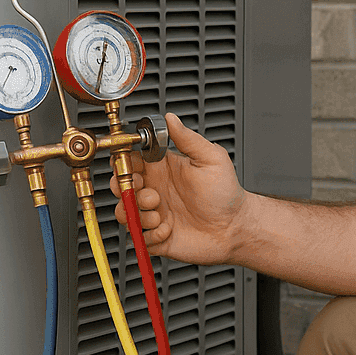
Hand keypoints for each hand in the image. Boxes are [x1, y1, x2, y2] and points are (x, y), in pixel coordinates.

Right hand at [109, 113, 244, 265]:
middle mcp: (155, 189)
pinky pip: (139, 236)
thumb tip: (170, 118)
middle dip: (126, 190)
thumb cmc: (225, 193)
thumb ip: (188, 139)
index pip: (131, 161)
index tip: (130, 167)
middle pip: (121, 186)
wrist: (234, 227)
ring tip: (160, 214)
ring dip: (138, 214)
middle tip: (150, 194)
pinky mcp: (156, 236)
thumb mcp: (211, 159)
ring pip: (125, 212)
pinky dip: (151, 234)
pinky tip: (169, 229)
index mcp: (163, 169)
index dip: (124, 162)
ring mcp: (154, 213)